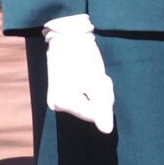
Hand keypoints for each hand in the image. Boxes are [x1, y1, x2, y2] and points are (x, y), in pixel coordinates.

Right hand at [41, 14, 116, 133]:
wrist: (67, 34)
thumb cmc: (81, 55)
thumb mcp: (96, 80)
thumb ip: (102, 106)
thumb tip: (107, 131)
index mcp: (63, 103)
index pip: (94, 114)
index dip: (104, 98)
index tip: (102, 78)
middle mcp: (56, 104)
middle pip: (90, 110)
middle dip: (100, 94)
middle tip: (99, 75)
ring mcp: (57, 99)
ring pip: (88, 103)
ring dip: (97, 90)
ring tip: (93, 73)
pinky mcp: (61, 93)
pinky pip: (81, 98)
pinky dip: (89, 88)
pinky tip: (87, 75)